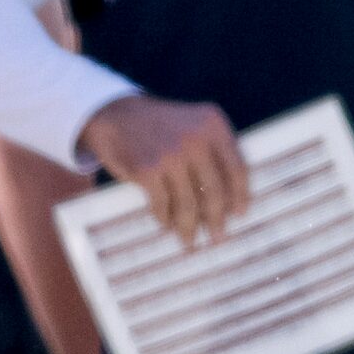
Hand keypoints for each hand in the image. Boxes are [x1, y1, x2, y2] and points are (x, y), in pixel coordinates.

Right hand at [78, 95, 248, 246]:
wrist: (113, 113)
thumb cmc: (159, 126)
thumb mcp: (193, 126)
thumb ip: (213, 153)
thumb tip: (231, 202)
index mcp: (213, 125)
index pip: (237, 169)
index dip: (240, 196)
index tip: (240, 214)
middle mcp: (196, 138)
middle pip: (216, 191)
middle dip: (217, 220)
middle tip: (218, 238)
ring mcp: (172, 154)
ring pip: (189, 204)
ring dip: (189, 227)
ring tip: (189, 240)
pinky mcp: (148, 169)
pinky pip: (163, 204)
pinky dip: (165, 218)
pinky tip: (167, 224)